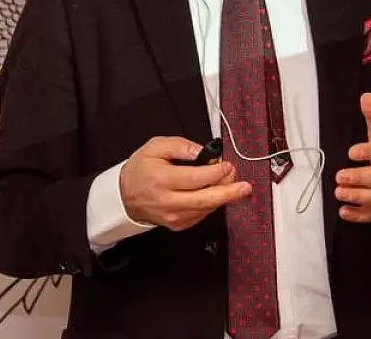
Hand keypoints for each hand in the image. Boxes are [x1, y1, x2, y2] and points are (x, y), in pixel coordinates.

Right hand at [120, 136, 251, 230]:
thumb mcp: (156, 146)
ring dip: (223, 196)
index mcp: (161, 180)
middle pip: (205, 200)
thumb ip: (180, 146)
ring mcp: (173, 216)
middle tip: (244, 186)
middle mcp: (168, 202)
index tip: (227, 165)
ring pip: (206, 209)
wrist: (125, 195)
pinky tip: (215, 193)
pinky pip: (202, 215)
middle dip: (229, 192)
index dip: (215, 172)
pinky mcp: (178, 225)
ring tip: (233, 184)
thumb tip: (203, 152)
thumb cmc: (141, 169)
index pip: (195, 179)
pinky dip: (212, 203)